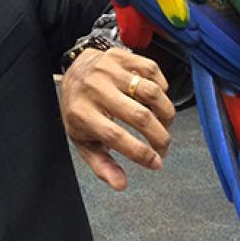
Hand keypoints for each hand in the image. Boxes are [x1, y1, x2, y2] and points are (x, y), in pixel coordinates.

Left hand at [59, 47, 174, 190]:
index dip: (141, 153)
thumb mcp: (82, 139)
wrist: (73, 72)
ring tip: (165, 124)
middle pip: (139, 115)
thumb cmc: (80, 110)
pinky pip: (151, 70)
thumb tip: (121, 185)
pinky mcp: (120, 55)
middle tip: (164, 146)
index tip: (157, 163)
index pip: (116, 137)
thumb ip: (101, 164)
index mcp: (82, 113)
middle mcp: (94, 89)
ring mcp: (108, 69)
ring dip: (166, 113)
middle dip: (160, 136)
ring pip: (151, 92)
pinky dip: (163, 87)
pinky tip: (159, 99)